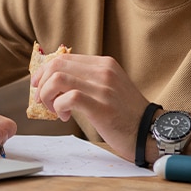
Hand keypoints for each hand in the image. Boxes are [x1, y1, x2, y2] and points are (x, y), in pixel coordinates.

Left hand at [31, 53, 148, 161]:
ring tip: (55, 109)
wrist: (152, 132)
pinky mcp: (101, 106)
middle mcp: (104, 71)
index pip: (64, 57)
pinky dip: (59, 106)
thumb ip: (88, 80)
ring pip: (58, 78)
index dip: (45, 71)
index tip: (39, 85)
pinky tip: (65, 116)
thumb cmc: (127, 114)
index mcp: (104, 64)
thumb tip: (56, 81)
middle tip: (42, 100)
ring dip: (48, 95)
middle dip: (42, 82)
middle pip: (57, 64)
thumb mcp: (109, 87)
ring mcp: (103, 87)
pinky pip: (68, 97)